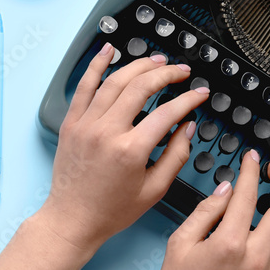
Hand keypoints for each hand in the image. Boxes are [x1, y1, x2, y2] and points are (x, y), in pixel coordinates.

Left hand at [38, 43, 208, 252]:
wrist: (72, 218)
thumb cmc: (111, 210)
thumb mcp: (154, 189)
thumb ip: (175, 155)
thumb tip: (187, 126)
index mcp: (130, 151)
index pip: (167, 114)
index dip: (188, 100)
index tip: (199, 94)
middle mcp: (106, 132)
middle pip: (141, 88)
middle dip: (166, 74)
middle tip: (181, 72)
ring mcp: (86, 125)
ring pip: (115, 81)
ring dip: (138, 66)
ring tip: (157, 61)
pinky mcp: (71, 123)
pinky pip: (83, 86)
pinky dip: (96, 65)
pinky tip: (108, 50)